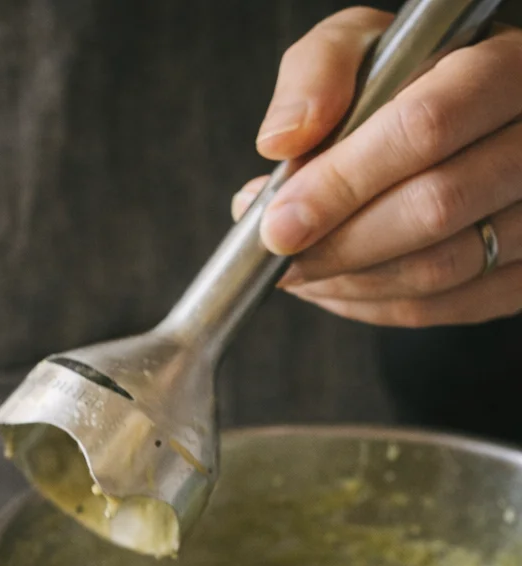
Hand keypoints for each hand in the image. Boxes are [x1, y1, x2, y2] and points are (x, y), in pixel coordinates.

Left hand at [232, 7, 521, 326]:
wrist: (476, 118)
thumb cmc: (418, 79)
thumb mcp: (369, 45)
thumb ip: (321, 73)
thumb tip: (282, 142)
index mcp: (505, 66)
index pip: (425, 129)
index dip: (341, 183)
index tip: (279, 221)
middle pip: (435, 208)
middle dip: (340, 243)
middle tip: (281, 255)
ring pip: (441, 269)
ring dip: (352, 281)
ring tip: (297, 269)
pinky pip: (448, 307)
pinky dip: (377, 305)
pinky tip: (334, 285)